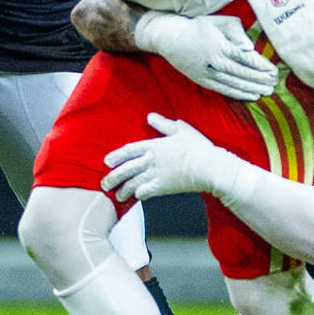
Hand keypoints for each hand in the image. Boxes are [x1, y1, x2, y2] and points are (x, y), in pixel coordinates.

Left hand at [101, 112, 243, 201]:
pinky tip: (136, 198)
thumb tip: (150, 117)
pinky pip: (146, 192)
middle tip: (105, 184)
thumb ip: (163, 124)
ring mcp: (156, 175)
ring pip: (133, 183)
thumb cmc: (197, 147)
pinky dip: (139, 195)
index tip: (107, 162)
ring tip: (118, 195)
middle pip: (126, 170)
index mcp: (153, 146)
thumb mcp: (180, 129)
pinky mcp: (164, 188)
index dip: (116, 156)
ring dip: (124, 190)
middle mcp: (151, 161)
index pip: (129, 150)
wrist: (209, 167)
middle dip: (113, 178)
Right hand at [134, 12, 277, 99]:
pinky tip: (251, 95)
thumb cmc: (198, 27)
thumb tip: (249, 48)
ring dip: (252, 88)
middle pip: (242, 73)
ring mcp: (207, 73)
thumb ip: (236, 32)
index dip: (261, 66)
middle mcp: (214, 61)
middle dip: (260, 79)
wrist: (170, 38)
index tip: (273, 70)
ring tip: (267, 91)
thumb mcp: (218, 22)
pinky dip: (238, 94)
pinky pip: (224, 89)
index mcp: (219, 46)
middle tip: (274, 83)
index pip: (245, 58)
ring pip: (234, 84)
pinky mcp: (203, 80)